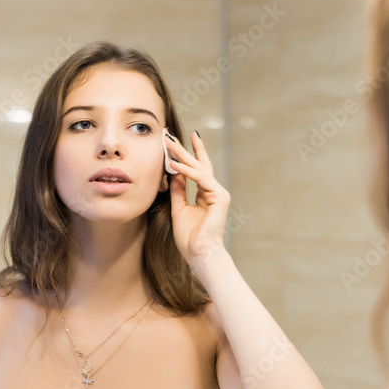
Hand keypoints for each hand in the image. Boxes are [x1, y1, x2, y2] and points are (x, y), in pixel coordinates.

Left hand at [163, 130, 230, 267]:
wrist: (200, 254)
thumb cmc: (189, 237)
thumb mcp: (178, 208)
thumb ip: (178, 190)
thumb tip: (173, 171)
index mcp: (205, 195)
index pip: (197, 170)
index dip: (188, 154)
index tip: (177, 140)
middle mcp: (214, 191)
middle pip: (198, 165)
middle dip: (183, 149)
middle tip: (170, 135)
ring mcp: (219, 193)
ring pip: (199, 169)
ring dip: (182, 156)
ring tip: (168, 145)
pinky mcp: (220, 197)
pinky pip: (202, 179)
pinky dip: (187, 171)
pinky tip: (174, 165)